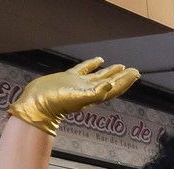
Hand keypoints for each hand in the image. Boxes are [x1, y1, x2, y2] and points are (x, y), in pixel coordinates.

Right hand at [8, 58, 139, 135]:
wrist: (37, 103)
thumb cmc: (57, 103)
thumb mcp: (78, 98)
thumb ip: (95, 93)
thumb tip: (110, 85)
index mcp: (95, 95)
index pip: (115, 87)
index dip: (126, 81)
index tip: (136, 73)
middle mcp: (90, 90)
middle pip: (111, 82)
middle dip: (123, 77)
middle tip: (134, 71)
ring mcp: (80, 84)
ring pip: (99, 76)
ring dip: (111, 72)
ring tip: (121, 66)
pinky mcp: (69, 78)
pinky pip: (84, 69)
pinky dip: (92, 64)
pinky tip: (99, 60)